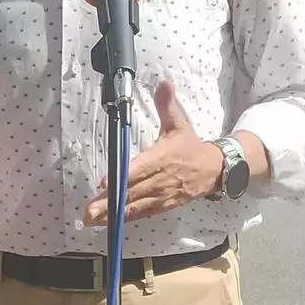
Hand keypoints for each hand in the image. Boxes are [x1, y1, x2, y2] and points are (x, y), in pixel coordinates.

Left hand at [84, 80, 224, 225]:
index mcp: (162, 157)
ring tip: (92, 219)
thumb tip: (164, 82)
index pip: (141, 168)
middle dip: (110, 202)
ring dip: (113, 215)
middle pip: (133, 191)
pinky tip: (108, 223)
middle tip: (89, 210)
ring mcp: (162, 195)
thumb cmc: (190, 146)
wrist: (215, 169)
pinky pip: (143, 213)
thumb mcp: (179, 123)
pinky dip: (126, 219)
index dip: (124, 176)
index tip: (105, 182)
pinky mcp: (164, 206)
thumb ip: (167, 104)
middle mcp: (161, 179)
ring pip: (135, 206)